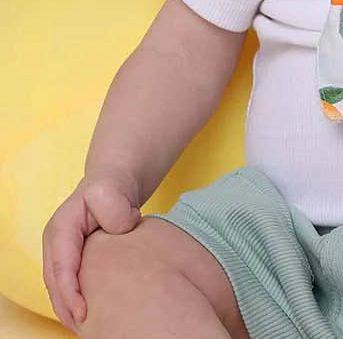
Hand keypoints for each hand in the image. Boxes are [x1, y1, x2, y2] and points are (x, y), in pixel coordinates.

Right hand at [41, 172, 142, 332]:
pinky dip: (76, 302)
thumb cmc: (113, 186)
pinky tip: (92, 315)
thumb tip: (121, 227)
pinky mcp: (72, 259)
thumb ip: (114, 206)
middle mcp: (56, 243)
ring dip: (70, 310)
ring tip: (89, 329)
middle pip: (55, 284)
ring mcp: (61, 252)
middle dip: (67, 310)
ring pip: (60, 288)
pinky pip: (70, 284)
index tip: (84, 312)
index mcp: (62, 229)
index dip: (70, 292)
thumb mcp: (112, 189)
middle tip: (87, 330)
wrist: (113, 183)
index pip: (61, 267)